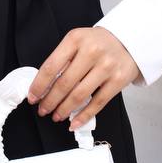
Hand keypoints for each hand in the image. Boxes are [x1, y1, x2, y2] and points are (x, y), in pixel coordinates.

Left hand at [25, 27, 140, 128]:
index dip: (39, 85)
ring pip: (79, 95)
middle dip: (50, 101)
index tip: (33, 97)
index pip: (51, 66)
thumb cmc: (98, 43)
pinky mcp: (118, 80)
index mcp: (75, 39)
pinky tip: (74, 122)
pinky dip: (84, 116)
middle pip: (64, 83)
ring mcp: (106, 67)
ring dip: (64, 110)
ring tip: (56, 116)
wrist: (128, 40)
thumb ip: (63, 59)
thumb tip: (44, 86)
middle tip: (43, 110)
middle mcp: (91, 52)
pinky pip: (97, 103)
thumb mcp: (77, 41)